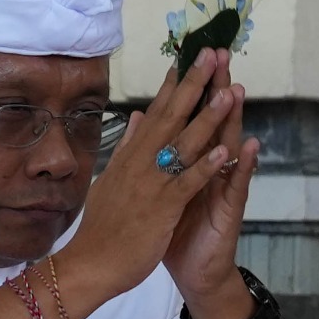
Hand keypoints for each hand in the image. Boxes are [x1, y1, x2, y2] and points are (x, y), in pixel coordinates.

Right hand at [61, 48, 241, 315]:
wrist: (90, 265)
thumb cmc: (103, 227)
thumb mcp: (111, 180)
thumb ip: (127, 147)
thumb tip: (138, 117)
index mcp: (130, 157)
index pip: (156, 113)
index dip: (174, 85)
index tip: (189, 58)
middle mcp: (140, 164)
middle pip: (172, 117)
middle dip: (194, 85)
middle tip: (213, 54)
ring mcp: (151, 184)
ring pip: (183, 145)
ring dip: (207, 118)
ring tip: (229, 92)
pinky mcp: (162, 208)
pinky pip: (187, 183)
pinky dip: (205, 166)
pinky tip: (224, 149)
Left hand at [165, 55, 258, 318]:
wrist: (194, 272)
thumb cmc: (177, 230)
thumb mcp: (160, 189)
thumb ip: (156, 154)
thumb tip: (143, 120)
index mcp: (187, 162)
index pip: (187, 118)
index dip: (186, 89)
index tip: (182, 56)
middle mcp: (208, 168)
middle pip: (210, 121)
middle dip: (212, 89)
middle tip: (216, 54)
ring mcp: (221, 187)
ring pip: (228, 146)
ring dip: (232, 119)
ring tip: (236, 88)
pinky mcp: (229, 210)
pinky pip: (236, 185)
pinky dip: (241, 166)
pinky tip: (248, 145)